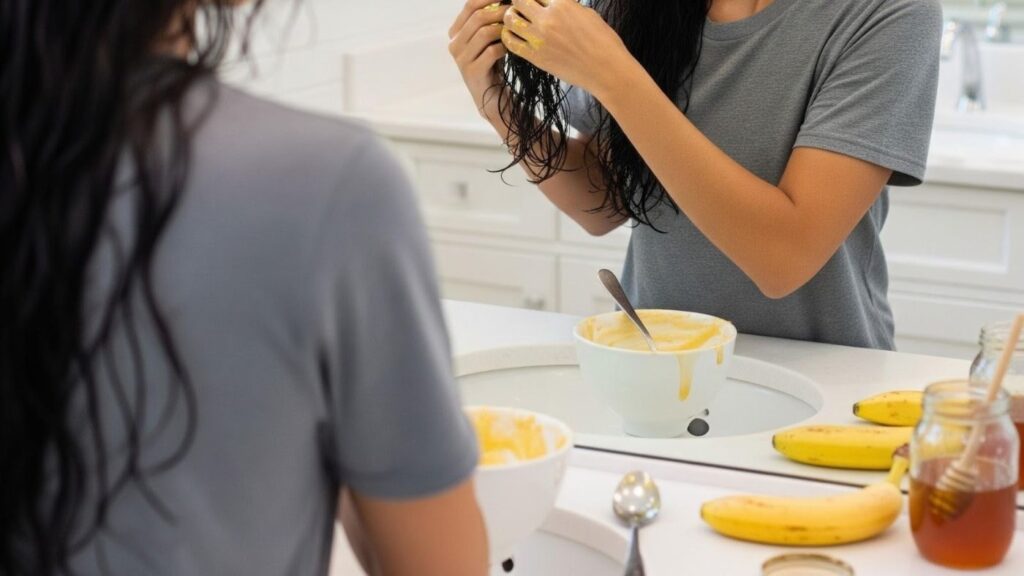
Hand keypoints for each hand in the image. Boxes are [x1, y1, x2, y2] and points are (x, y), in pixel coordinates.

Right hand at [448, 0, 510, 120]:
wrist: (492, 97)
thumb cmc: (493, 64)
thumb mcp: (489, 38)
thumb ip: (490, 19)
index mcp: (455, 33)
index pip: (469, 6)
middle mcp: (454, 45)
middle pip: (477, 17)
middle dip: (500, 11)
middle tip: (516, 12)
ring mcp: (461, 59)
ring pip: (484, 32)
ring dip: (503, 29)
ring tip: (516, 30)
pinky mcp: (472, 72)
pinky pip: (491, 51)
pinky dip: (504, 47)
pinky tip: (512, 48)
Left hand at [501, 0, 631, 96]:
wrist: (606, 70)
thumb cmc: (603, 41)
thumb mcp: (587, 13)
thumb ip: (567, 6)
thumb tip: (553, 4)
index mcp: (563, 4)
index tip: (533, 0)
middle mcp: (548, 18)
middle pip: (519, 0)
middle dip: (518, 1)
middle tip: (520, 5)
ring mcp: (539, 38)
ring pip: (510, 19)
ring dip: (510, 16)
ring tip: (515, 18)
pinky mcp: (536, 57)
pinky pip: (511, 43)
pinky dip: (508, 36)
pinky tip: (511, 34)